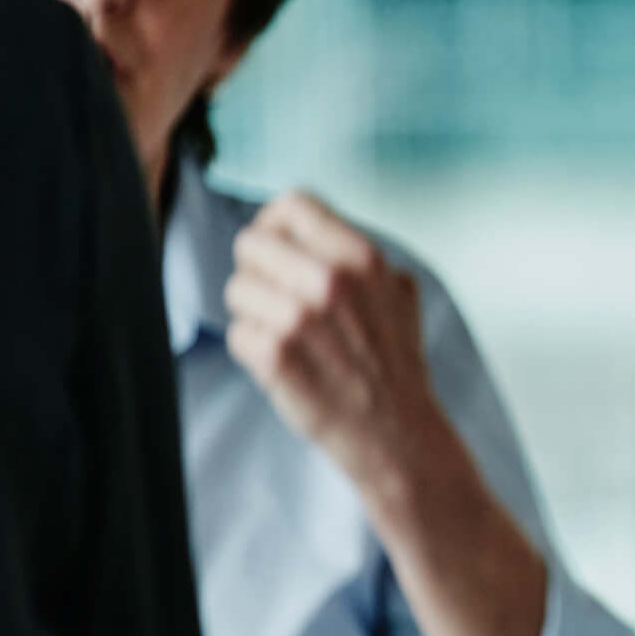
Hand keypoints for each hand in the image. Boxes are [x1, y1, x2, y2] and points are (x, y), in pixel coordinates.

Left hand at [223, 190, 443, 497]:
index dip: (275, 223)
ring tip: (287, 336)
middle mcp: (329, 281)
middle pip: (251, 243)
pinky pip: (237, 333)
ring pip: (237, 289)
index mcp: (361, 258)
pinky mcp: (274, 355)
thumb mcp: (397, 292)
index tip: (276, 245)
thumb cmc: (393, 364)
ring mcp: (298, 318)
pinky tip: (285, 364)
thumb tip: (311, 230)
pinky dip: (254, 350)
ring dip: (254, 313)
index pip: (293, 204)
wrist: (395, 431)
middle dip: (258, 270)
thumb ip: (356, 255)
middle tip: (277, 298)